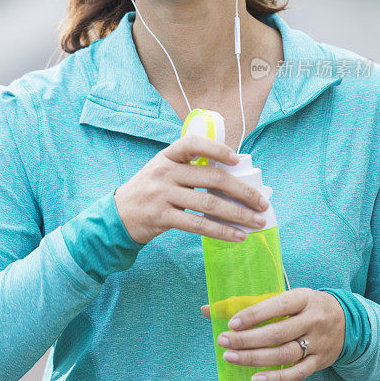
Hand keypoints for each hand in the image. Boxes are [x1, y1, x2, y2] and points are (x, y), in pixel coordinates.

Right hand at [113, 134, 269, 244]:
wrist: (117, 216)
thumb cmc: (149, 192)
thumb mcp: (163, 172)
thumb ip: (189, 170)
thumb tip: (232, 178)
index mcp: (167, 156)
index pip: (192, 144)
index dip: (216, 149)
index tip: (237, 158)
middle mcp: (164, 172)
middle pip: (211, 178)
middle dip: (242, 191)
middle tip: (262, 202)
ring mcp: (162, 194)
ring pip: (208, 204)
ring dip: (237, 214)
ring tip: (256, 222)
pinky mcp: (162, 217)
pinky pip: (198, 224)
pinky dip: (221, 231)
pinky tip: (237, 236)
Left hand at [201, 288, 344, 380]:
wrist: (346, 320)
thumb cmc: (305, 306)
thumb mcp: (286, 298)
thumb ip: (251, 303)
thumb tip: (209, 309)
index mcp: (303, 298)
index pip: (277, 306)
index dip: (254, 315)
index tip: (232, 323)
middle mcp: (313, 320)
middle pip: (278, 333)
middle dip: (248, 339)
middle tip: (224, 342)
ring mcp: (318, 343)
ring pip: (285, 354)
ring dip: (256, 358)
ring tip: (231, 358)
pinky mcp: (320, 362)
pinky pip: (297, 373)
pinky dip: (276, 378)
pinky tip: (256, 379)